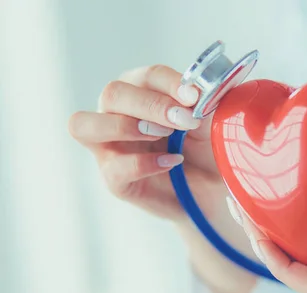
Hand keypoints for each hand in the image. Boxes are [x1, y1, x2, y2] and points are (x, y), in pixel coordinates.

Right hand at [69, 64, 221, 219]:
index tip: (194, 97)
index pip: (147, 76)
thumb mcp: (212, 126)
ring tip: (165, 136)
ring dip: (126, 126)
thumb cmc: (206, 152)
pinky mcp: (114, 179)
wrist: (211, 193)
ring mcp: (109, 147)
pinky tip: (171, 162)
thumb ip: (206, 106)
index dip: (170, 83)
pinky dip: (143, 163)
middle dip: (151, 105)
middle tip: (185, 120)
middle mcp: (117, 114)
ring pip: (84, 124)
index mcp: (143, 92)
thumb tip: (203, 89)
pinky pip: (113, 167)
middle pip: (113, 93)